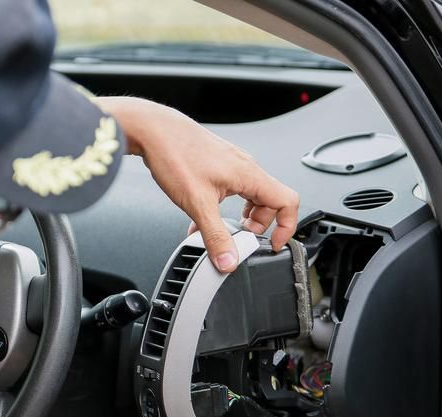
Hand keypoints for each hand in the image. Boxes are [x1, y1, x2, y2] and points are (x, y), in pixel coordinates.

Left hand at [99, 97, 299, 271]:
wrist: (153, 130)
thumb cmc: (175, 155)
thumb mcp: (197, 204)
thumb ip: (215, 236)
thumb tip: (229, 260)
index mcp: (250, 175)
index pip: (288, 202)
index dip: (286, 227)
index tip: (274, 243)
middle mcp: (245, 167)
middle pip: (269, 202)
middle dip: (257, 225)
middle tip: (239, 238)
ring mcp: (232, 164)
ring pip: (250, 196)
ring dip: (241, 216)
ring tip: (223, 228)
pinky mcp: (218, 164)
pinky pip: (233, 189)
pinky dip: (225, 206)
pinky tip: (205, 214)